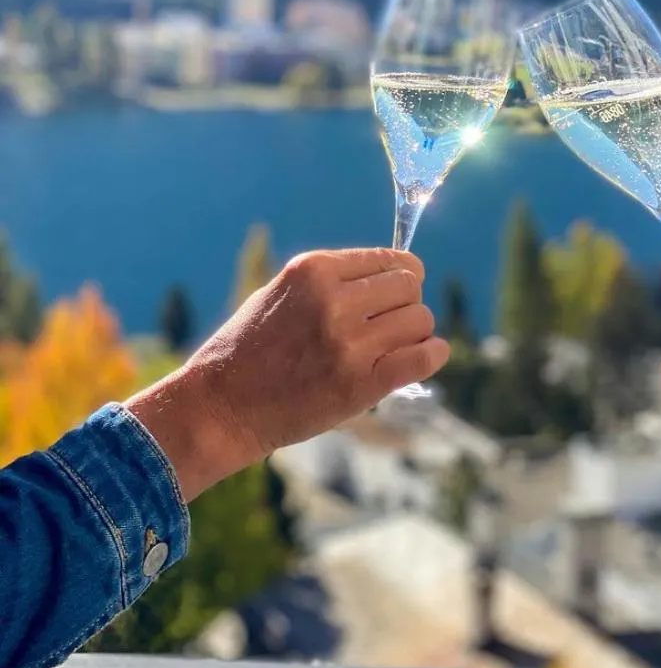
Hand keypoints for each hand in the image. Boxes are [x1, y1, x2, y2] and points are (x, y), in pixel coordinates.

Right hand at [128, 249, 448, 499]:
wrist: (220, 408)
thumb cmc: (248, 349)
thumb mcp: (281, 293)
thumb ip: (331, 281)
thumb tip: (388, 274)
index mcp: (314, 271)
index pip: (391, 259)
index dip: (401, 276)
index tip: (396, 292)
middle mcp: (334, 301)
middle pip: (410, 286)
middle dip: (406, 303)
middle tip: (390, 325)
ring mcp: (348, 343)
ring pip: (420, 319)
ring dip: (415, 332)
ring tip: (393, 346)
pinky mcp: (360, 384)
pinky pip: (423, 358)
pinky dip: (433, 355)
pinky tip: (428, 356)